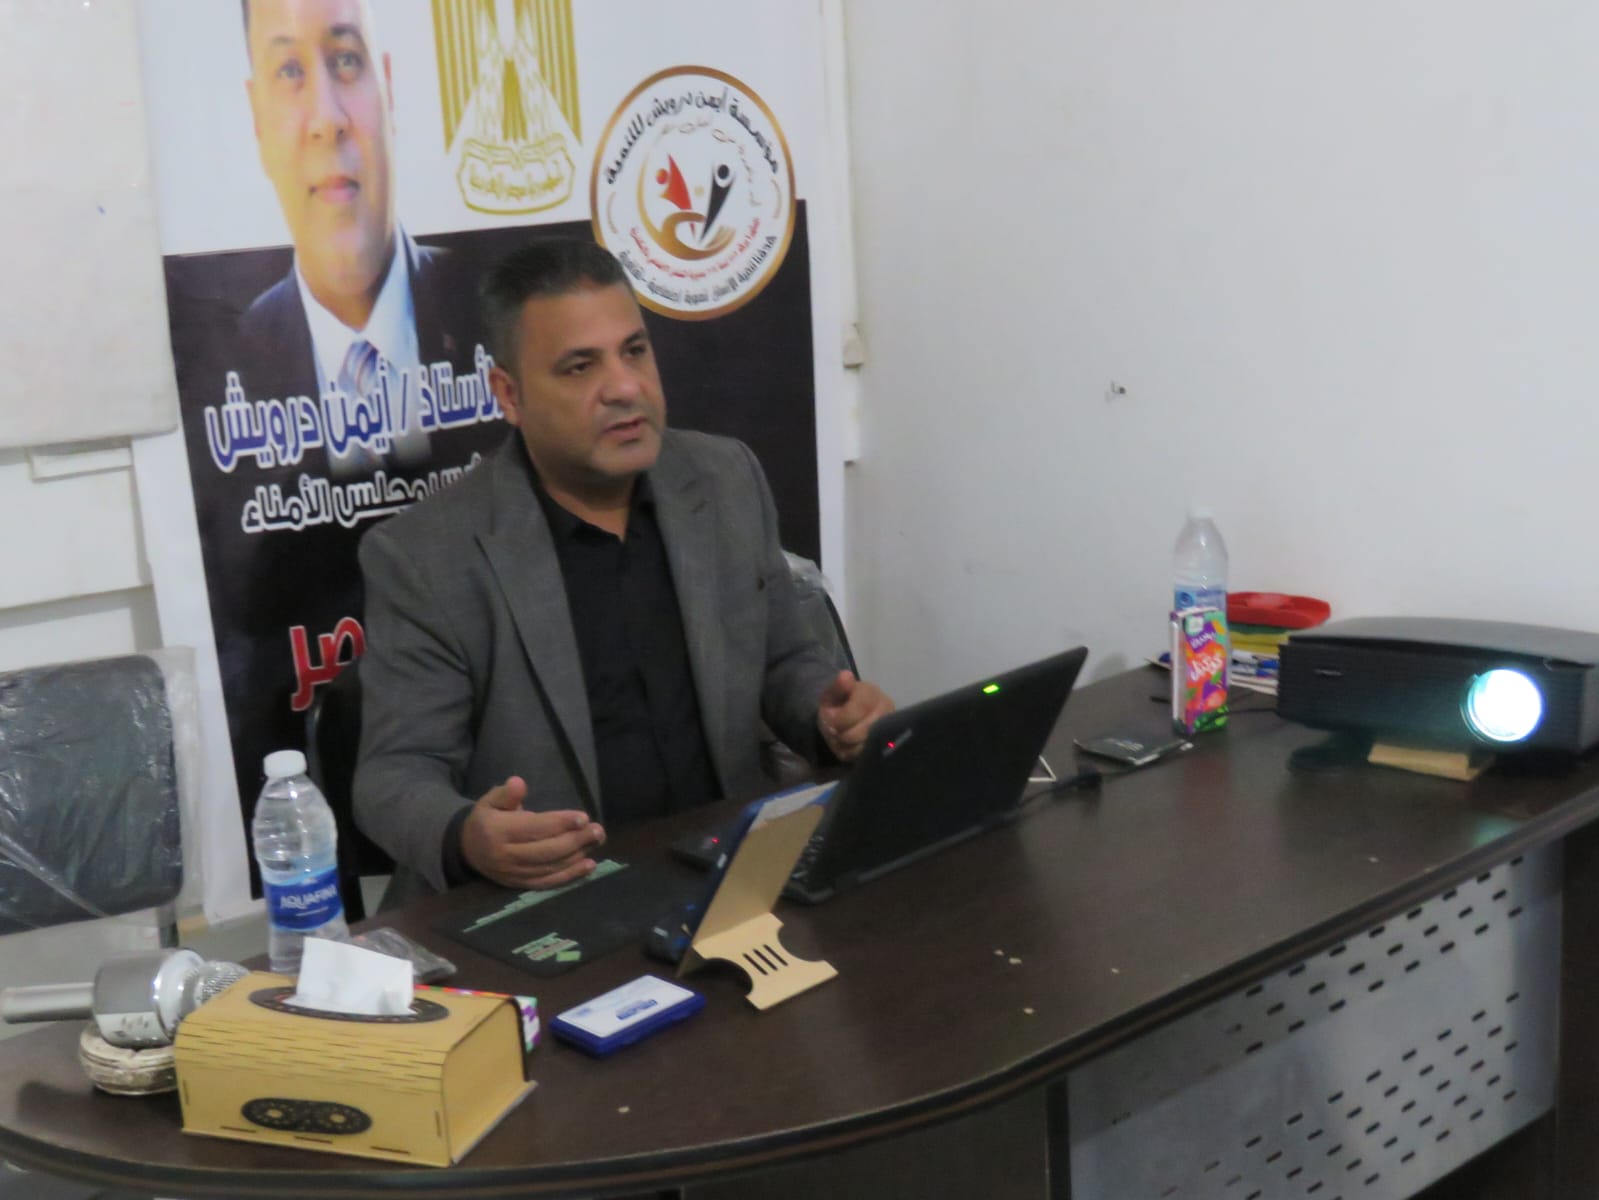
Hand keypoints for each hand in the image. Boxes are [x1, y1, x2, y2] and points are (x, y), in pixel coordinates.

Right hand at [459, 776, 604, 890]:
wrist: (468, 850)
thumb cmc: (486, 820)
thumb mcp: (490, 801)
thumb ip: (505, 793)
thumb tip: (519, 782)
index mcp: (497, 832)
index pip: (533, 828)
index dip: (559, 823)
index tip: (583, 817)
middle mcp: (506, 856)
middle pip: (546, 850)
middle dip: (575, 840)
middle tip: (597, 830)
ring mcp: (514, 873)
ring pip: (550, 867)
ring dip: (577, 855)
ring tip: (597, 841)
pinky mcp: (520, 885)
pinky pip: (547, 883)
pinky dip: (570, 876)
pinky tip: (589, 866)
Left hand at [816, 670, 894, 761]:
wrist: (844, 719)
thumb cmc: (838, 704)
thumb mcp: (832, 694)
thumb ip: (838, 687)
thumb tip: (845, 676)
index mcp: (872, 692)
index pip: (858, 709)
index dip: (840, 719)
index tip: (829, 719)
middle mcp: (886, 709)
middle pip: (862, 731)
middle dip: (842, 734)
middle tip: (834, 730)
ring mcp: (889, 728)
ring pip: (864, 745)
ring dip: (845, 745)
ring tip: (840, 737)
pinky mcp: (886, 744)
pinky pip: (865, 755)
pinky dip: (851, 753)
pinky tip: (847, 745)